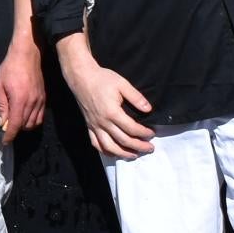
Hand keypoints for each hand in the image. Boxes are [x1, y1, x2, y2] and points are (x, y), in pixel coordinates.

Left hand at [0, 38, 46, 138]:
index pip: (16, 125)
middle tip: (6, 127)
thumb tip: (2, 122)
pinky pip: (40, 116)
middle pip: (25, 126)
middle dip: (16, 130)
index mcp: (20, 101)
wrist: (27, 55)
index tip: (5, 141)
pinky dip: (33, 121)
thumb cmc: (9, 68)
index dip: (10, 135)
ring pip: (34, 123)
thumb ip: (1, 106)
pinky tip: (25, 116)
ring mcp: (40, 101)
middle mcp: (32, 103)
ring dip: (24, 126)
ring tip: (15, 121)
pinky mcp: (44, 98)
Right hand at [60, 40, 156, 158]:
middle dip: (139, 146)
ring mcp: (95, 126)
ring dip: (123, 154)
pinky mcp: (89, 126)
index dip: (144, 133)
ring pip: (109, 147)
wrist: (81, 77)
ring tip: (134, 155)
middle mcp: (103, 122)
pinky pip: (96, 143)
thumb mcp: (122, 84)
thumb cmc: (102, 79)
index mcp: (112, 112)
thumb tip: (148, 109)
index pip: (132, 128)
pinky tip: (113, 153)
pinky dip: (105, 151)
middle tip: (149, 148)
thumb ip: (136, 97)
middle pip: (123, 141)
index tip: (152, 134)